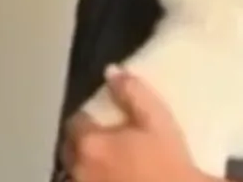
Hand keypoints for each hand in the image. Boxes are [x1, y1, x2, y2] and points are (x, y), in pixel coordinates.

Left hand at [64, 66, 207, 181]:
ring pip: (79, 170)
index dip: (90, 120)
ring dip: (89, 164)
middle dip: (85, 142)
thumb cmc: (170, 166)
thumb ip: (133, 93)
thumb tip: (112, 71)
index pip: (75, 122)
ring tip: (114, 162)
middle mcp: (78, 168)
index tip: (106, 122)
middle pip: (72, 148)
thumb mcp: (159, 123)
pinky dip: (95, 178)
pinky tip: (116, 177)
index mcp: (89, 143)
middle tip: (110, 142)